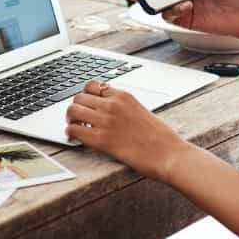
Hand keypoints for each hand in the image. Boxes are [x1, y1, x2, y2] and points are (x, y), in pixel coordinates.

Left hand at [65, 81, 190, 181]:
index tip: (87, 105)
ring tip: (76, 127)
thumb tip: (108, 109)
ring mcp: (105, 121)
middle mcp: (112, 105)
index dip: (86, 96)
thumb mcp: (141, 110)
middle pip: (78, 97)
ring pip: (72, 111)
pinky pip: (73, 130)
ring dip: (71, 119)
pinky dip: (71, 134)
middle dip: (76, 107)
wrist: (168, 153)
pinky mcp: (101, 140)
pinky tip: (76, 138)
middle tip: (78, 118)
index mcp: (123, 96)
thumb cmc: (160, 137)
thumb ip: (123, 106)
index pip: (92, 85)